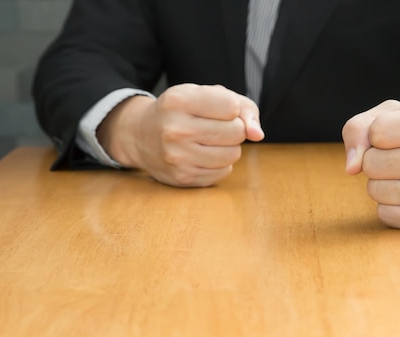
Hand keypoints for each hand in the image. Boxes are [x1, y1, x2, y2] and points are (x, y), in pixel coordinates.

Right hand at [97, 84, 264, 186]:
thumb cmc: (182, 111)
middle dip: (233, 129)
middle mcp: (175, 129)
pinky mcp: (183, 178)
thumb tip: (258, 135)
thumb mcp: (206, 95)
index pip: (232, 107)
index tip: (218, 109)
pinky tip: (202, 155)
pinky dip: (219, 164)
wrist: (141, 136)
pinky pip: (223, 172)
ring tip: (209, 141)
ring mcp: (177, 156)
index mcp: (178, 100)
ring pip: (233, 154)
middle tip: (215, 127)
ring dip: (228, 148)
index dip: (232, 109)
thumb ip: (243, 107)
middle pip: (236, 132)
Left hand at [342, 100, 399, 228]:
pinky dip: (390, 205)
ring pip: (374, 190)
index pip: (376, 132)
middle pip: (371, 163)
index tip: (398, 136)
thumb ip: (361, 127)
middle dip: (376, 159)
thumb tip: (351, 168)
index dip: (378, 134)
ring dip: (381, 183)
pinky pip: (384, 214)